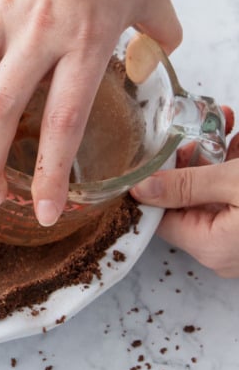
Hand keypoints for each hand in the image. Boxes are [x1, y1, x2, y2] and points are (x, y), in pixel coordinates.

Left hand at [131, 116, 238, 278]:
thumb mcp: (235, 184)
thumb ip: (188, 184)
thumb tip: (141, 187)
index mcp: (208, 246)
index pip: (158, 215)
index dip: (152, 181)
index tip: (151, 150)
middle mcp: (221, 249)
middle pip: (187, 198)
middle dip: (194, 157)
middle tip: (198, 125)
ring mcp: (238, 238)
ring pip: (214, 192)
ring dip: (219, 156)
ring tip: (223, 120)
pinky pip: (233, 195)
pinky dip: (235, 167)